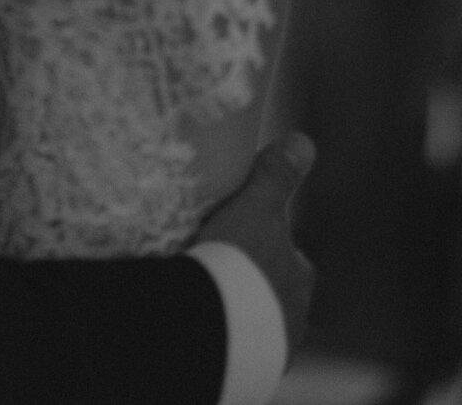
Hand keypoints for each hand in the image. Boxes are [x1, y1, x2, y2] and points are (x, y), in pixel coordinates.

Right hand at [198, 132, 315, 357]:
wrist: (214, 327)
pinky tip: (202, 318)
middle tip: (220, 264)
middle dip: (254, 282)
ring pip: (256, 321)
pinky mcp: (243, 367)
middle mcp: (292, 317)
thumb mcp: (254, 208)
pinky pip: (235, 344)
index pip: (292, 258)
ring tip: (206, 293)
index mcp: (298, 278)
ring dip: (237, 309)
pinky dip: (223, 331)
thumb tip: (305, 141)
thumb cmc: (239, 264)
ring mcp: (269, 347)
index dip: (271, 245)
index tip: (246, 237)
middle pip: (274, 292)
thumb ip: (276, 176)